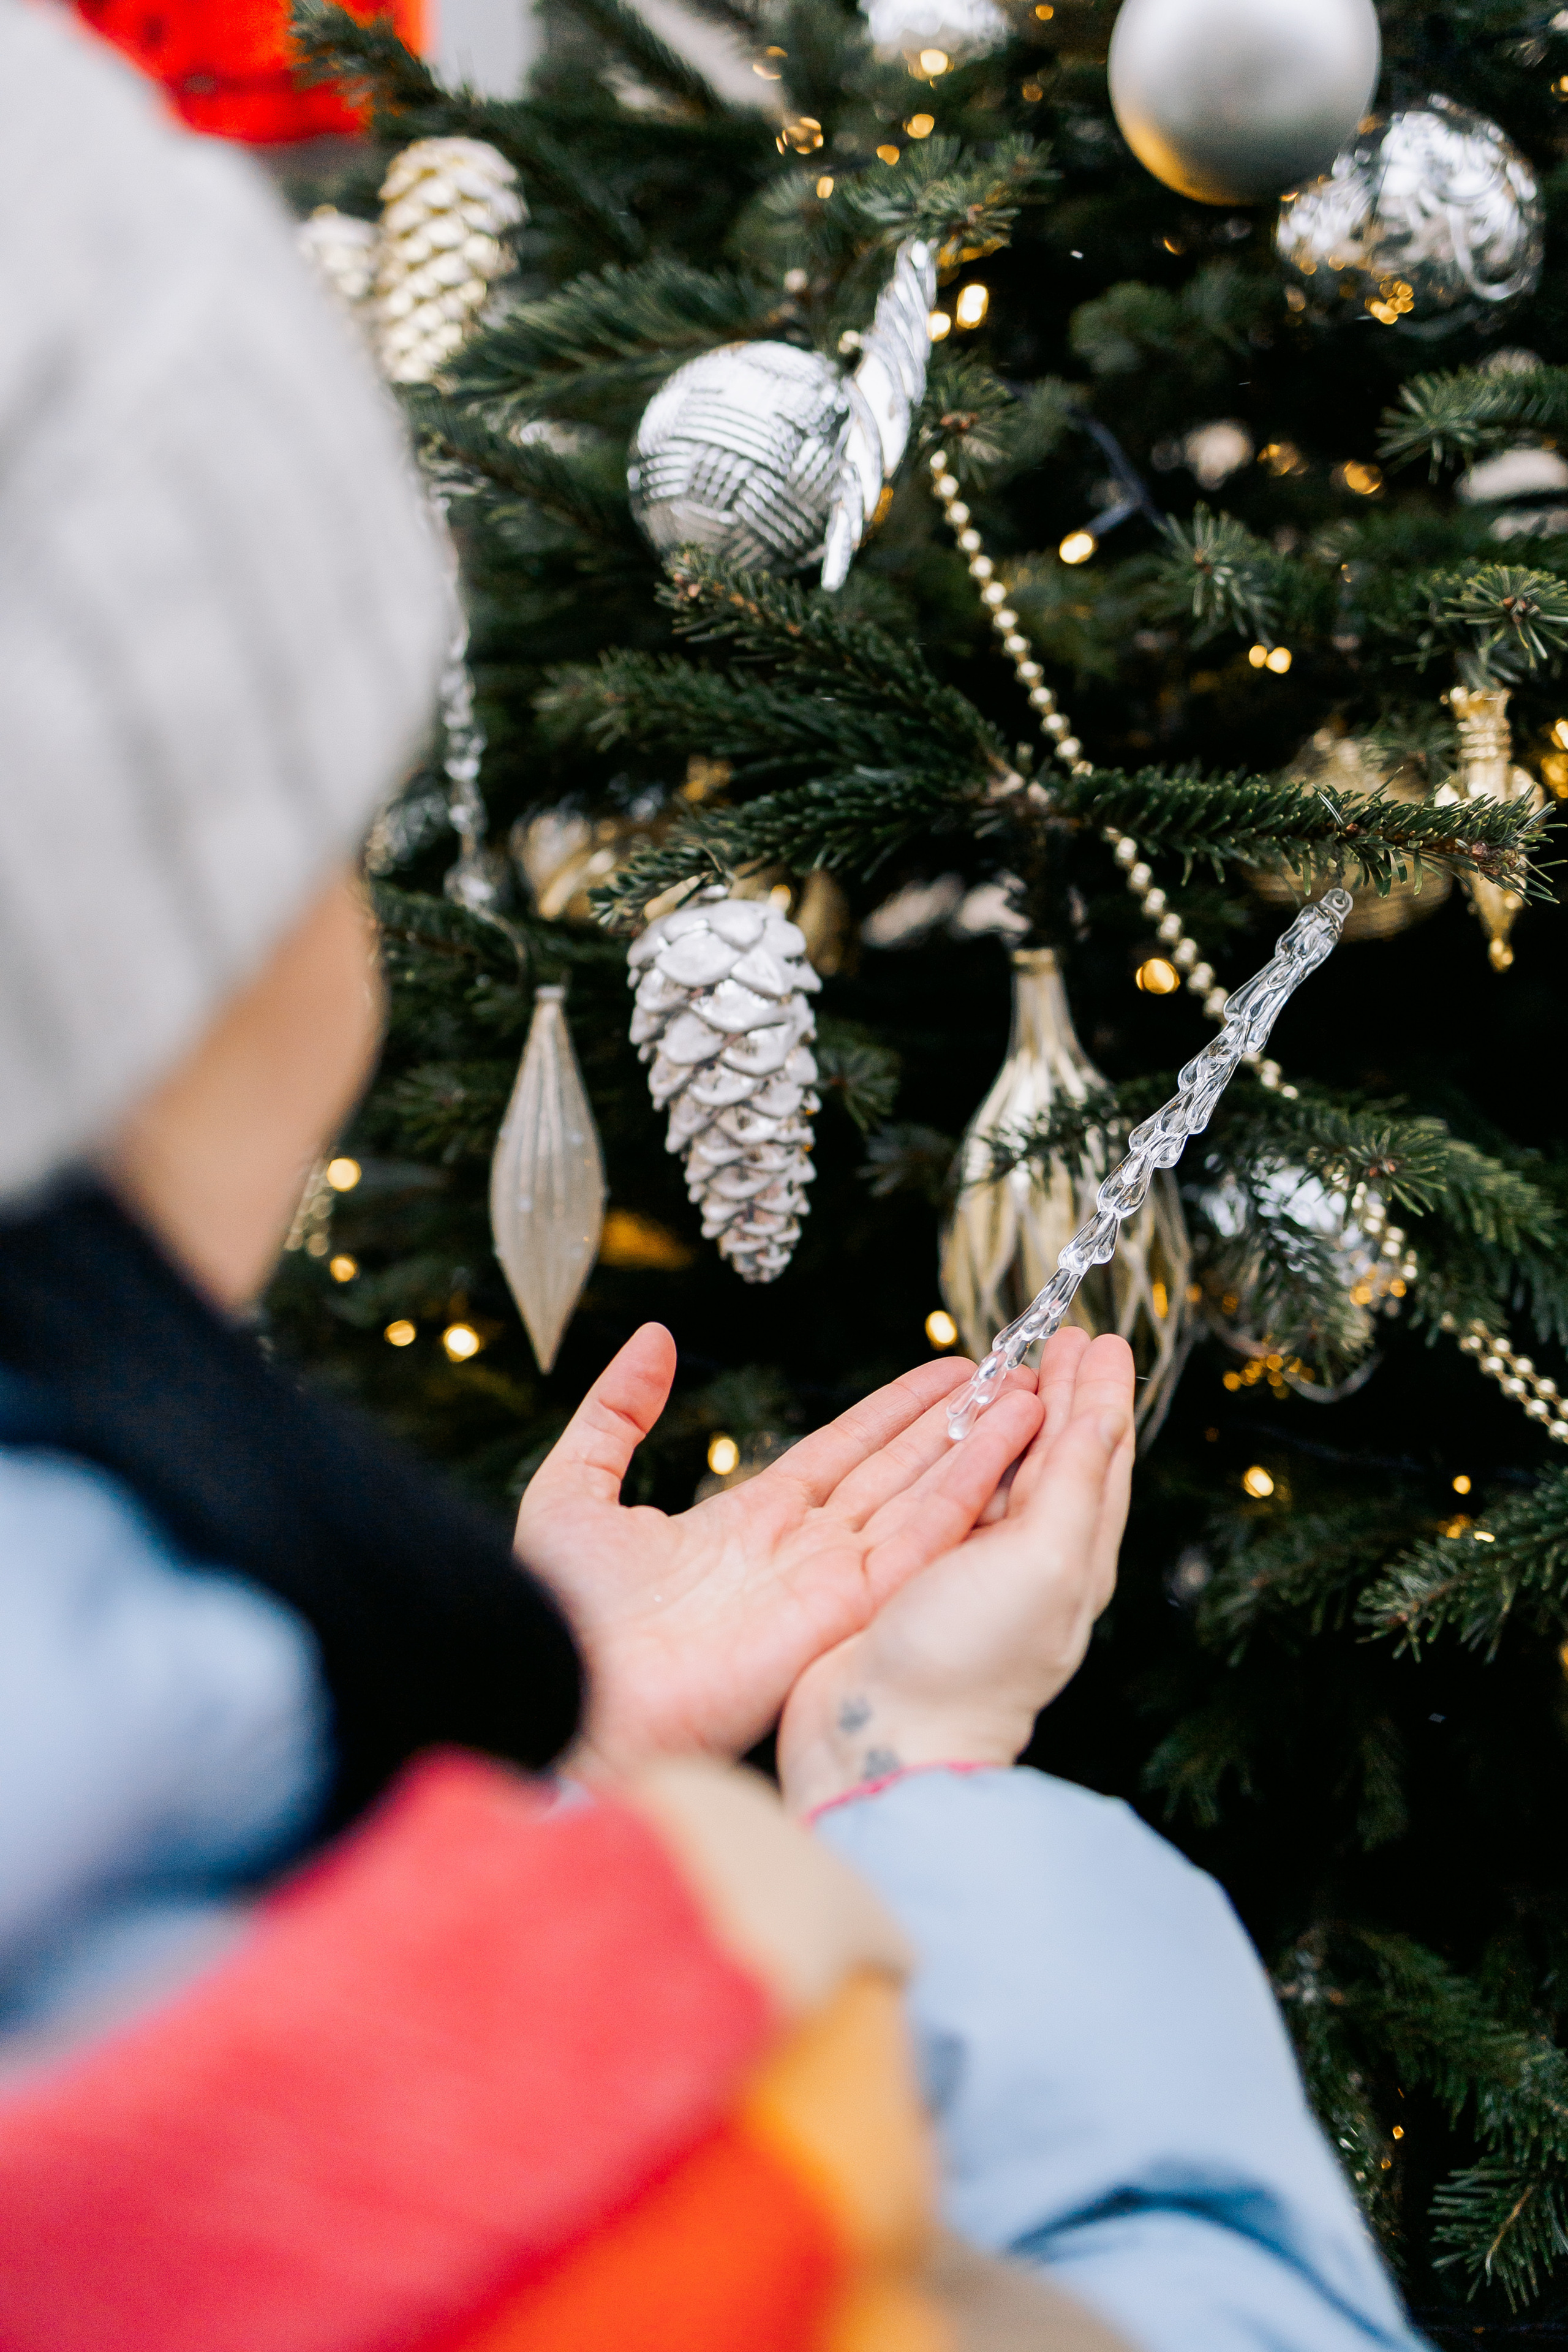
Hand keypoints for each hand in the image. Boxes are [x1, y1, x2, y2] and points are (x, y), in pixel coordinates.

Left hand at [514, 1323, 1046, 1772]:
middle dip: (955, 1423)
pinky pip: (921, 1541)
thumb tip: (654, 1339)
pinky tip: (1009, 1447)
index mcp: (744, 1528)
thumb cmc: (558, 1613)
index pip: (840, 1453)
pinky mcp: (847, 1612)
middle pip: (897, 1471)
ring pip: (922, 1499)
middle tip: (1014, 1372)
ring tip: (1033, 1394)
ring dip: (980, 1447)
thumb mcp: (577, 1488)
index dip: (894, 1411)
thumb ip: (618, 1412)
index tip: (947, 1370)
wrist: (566, 1691)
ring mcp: (829, 1584)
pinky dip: (970, 1492)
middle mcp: (798, 1555)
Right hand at [775, 1327, 1134, 1816]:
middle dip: (1066, 1396)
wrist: (883, 1740)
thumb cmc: (969, 1661)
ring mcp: (975, 1569)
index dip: (1102, 1394)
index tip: (1099, 1338)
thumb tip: (1103, 1409)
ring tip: (1011, 1368)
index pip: (1102, 1457)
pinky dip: (960, 1453)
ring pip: (1006, 1472)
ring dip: (1013, 1416)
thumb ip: (1075, 1482)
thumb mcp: (1044, 1560)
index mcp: (1075, 1559)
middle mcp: (1032, 1561)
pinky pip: (951, 1495)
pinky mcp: (921, 1576)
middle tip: (1064, 1337)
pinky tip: (944, 1438)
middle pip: (1059, 1458)